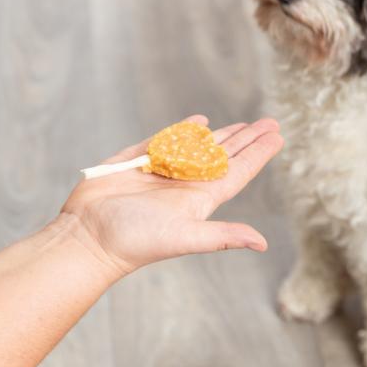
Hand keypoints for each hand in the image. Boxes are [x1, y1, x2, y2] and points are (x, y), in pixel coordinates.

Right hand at [60, 116, 283, 275]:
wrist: (87, 236)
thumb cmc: (135, 240)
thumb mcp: (184, 236)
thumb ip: (222, 236)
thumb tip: (262, 243)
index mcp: (200, 198)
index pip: (238, 171)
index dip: (259, 153)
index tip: (278, 136)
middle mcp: (185, 183)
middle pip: (225, 156)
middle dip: (247, 139)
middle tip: (270, 123)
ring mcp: (161, 171)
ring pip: (198, 147)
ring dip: (221, 136)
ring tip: (242, 125)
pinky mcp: (137, 162)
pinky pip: (165, 140)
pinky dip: (183, 130)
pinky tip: (199, 123)